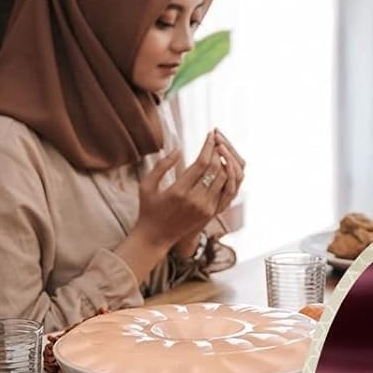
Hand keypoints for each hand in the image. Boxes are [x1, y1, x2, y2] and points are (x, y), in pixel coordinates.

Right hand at [133, 132, 244, 255]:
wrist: (155, 238)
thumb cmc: (148, 210)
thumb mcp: (146, 186)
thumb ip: (161, 166)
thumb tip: (177, 148)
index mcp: (179, 191)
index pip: (202, 163)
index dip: (208, 146)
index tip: (210, 134)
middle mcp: (195, 200)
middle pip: (215, 169)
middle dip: (218, 151)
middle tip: (216, 140)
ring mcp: (205, 209)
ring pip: (223, 179)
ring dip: (224, 163)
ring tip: (219, 151)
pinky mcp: (210, 214)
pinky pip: (224, 191)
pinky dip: (226, 177)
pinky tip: (222, 167)